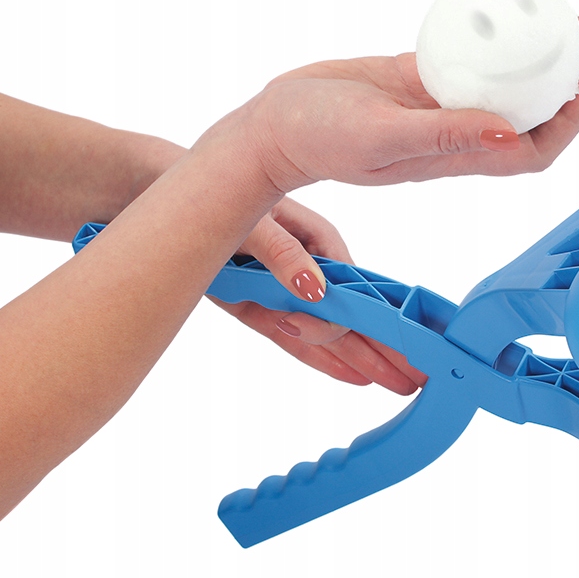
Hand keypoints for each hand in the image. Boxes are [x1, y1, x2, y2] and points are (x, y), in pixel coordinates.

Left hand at [211, 197, 426, 395]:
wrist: (168, 195)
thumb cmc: (220, 193)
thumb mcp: (253, 221)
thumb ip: (283, 253)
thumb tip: (314, 288)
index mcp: (315, 238)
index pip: (350, 284)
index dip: (369, 316)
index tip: (384, 344)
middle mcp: (305, 266)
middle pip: (347, 312)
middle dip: (379, 346)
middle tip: (410, 376)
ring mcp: (283, 289)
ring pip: (325, 330)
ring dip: (357, 358)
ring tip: (391, 383)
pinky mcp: (258, 306)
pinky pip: (291, 337)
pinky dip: (318, 356)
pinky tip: (350, 375)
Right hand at [246, 17, 578, 191]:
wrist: (278, 124)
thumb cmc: (320, 139)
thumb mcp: (381, 136)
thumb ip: (443, 135)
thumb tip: (511, 133)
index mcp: (454, 157)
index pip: (531, 149)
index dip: (571, 122)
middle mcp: (455, 134)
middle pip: (532, 113)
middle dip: (573, 78)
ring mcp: (440, 105)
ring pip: (508, 83)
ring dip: (545, 57)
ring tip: (573, 19)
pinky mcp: (421, 79)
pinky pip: (473, 58)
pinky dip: (500, 41)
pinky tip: (512, 16)